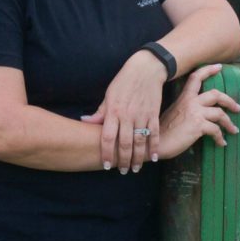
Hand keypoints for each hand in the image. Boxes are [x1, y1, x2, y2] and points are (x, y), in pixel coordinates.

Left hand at [82, 49, 169, 172]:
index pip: (107, 137)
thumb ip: (100, 112)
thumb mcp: (109, 95)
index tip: (105, 165)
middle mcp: (127, 116)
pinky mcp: (153, 114)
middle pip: (124, 144)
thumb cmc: (124, 81)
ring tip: (135, 169)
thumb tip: (85, 121)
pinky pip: (154, 134)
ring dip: (138, 158)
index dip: (106, 153)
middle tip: (122, 171)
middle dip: (123, 160)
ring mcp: (142, 116)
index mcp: (113, 111)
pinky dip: (154, 147)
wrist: (146, 69)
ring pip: (139, 142)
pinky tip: (153, 158)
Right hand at [158, 66, 239, 158]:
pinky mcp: (198, 125)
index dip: (208, 70)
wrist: (154, 144)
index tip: (219, 67)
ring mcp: (195, 113)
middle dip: (229, 101)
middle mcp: (190, 102)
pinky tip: (221, 143)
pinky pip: (216, 130)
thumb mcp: (173, 114)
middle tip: (237, 108)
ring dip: (229, 123)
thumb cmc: (161, 133)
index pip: (196, 78)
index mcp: (183, 97)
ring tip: (233, 130)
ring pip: (220, 113)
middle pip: (216, 94)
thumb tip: (198, 116)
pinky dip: (220, 137)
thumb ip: (186, 110)